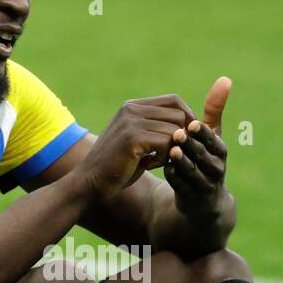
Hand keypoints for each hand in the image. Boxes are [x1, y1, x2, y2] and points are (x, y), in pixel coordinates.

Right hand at [77, 94, 194, 201]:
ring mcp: (131, 121)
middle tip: (168, 154)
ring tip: (155, 161)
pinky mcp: (133, 138)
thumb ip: (157, 129)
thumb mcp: (139, 141)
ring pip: (175, 130)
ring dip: (171, 150)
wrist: (91, 182)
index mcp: (133, 106)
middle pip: (179, 114)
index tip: (185, 139)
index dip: (187, 118)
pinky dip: (163, 158)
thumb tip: (191, 124)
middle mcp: (132, 108)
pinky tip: (148, 165)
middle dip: (181, 137)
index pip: (174, 100)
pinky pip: (167, 144)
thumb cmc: (119, 166)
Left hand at [164, 76, 230, 217]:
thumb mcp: (211, 136)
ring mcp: (205, 186)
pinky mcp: (191, 198)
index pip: (214, 140)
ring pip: (193, 173)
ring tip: (170, 151)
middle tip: (178, 133)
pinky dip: (173, 177)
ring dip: (182, 162)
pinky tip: (161, 166)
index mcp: (220, 151)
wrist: (203, 198)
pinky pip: (181, 187)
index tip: (193, 123)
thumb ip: (214, 109)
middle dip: (192, 146)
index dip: (204, 133)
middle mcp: (216, 169)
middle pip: (204, 157)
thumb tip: (225, 79)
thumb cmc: (205, 157)